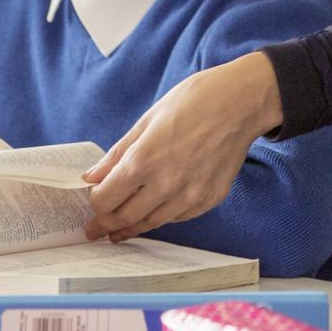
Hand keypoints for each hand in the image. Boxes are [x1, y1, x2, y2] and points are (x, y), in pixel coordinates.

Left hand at [81, 53, 284, 240]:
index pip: (105, 200)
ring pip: (150, 223)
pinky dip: (161, 216)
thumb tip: (93, 176)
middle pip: (124, 218)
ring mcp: (190, 195)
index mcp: (144, 160)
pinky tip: (153, 211)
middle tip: (96, 228)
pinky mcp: (209, 199)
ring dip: (131, 226)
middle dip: (106, 224)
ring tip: (119, 229)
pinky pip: (177, 217)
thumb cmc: (194, 101)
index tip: (90, 203)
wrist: (241, 102)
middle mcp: (166, 184)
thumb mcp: (148, 120)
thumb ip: (119, 153)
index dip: (93, 204)